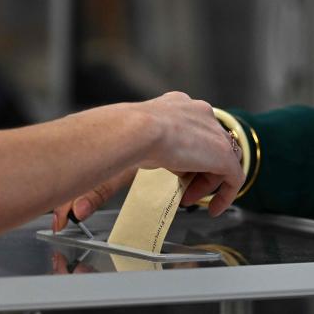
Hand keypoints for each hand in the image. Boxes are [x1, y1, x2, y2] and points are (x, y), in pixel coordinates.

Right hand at [52, 92, 244, 231]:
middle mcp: (198, 113)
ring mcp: (213, 132)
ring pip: (220, 160)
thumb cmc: (119, 136)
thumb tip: (79, 202)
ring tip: (189, 199)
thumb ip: (116, 166)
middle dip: (195, 171)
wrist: (136, 130)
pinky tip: (214, 208)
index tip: (174, 173)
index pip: (189, 129)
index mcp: (175, 105)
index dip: (183, 155)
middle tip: (182, 191)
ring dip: (206, 183)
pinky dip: (226, 194)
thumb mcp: (124, 147)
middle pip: (206, 145)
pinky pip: (234, 176)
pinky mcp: (223, 153)